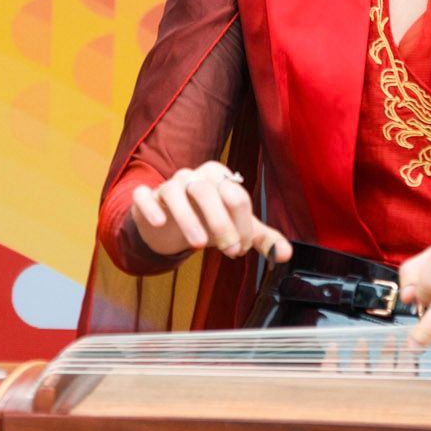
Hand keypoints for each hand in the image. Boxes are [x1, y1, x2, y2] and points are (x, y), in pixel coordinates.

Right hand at [130, 161, 292, 263]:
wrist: (170, 223)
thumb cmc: (207, 220)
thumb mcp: (235, 228)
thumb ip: (261, 238)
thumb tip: (286, 254)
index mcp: (219, 178)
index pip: (235, 196)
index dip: (242, 225)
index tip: (241, 249)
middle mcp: (194, 177)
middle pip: (208, 191)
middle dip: (221, 223)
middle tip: (230, 252)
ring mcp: (168, 185)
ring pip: (175, 192)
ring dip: (188, 219)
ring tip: (199, 246)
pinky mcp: (146, 198)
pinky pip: (144, 196)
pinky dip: (151, 207)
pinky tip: (159, 223)